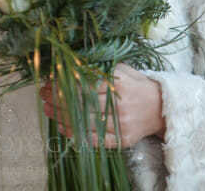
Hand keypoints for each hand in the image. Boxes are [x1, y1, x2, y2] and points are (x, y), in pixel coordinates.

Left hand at [40, 63, 165, 148]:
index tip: (49, 81)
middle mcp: (120, 105)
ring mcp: (121, 124)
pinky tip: (63, 127)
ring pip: (85, 122)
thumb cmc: (136, 84)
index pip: (84, 84)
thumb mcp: (120, 69)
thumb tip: (70, 63)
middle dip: (58, 100)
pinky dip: (76, 134)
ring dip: (62, 117)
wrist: (161, 107)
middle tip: (43, 95)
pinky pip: (95, 140)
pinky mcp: (122, 140)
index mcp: (119, 83)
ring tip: (48, 110)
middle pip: (82, 103)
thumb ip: (98, 67)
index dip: (64, 83)